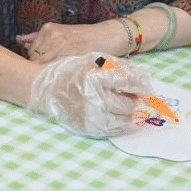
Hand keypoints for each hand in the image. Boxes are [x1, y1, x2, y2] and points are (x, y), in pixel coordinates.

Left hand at [17, 22, 117, 62]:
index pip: (30, 50)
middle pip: (33, 57)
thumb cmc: (80, 37)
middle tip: (49, 68)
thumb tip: (19, 39)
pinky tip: (61, 71)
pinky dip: (54, 72)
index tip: (43, 63)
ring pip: (41, 64)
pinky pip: (52, 68)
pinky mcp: (67, 55)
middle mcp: (51, 35)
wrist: (103, 37)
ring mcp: (59, 45)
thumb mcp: (58, 32)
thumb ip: (37, 36)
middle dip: (38, 65)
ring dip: (45, 70)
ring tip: (55, 71)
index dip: (35, 59)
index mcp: (47, 29)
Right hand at [27, 52, 152, 136]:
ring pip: (124, 118)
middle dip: (134, 99)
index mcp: (95, 77)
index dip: (141, 85)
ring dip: (127, 112)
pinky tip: (114, 114)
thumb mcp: (93, 62)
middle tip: (132, 96)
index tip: (145, 87)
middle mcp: (94, 98)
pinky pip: (113, 129)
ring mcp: (91, 115)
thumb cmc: (71, 72)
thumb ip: (117, 68)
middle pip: (129, 103)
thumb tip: (141, 80)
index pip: (128, 82)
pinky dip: (119, 122)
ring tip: (122, 104)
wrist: (45, 90)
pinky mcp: (88, 127)